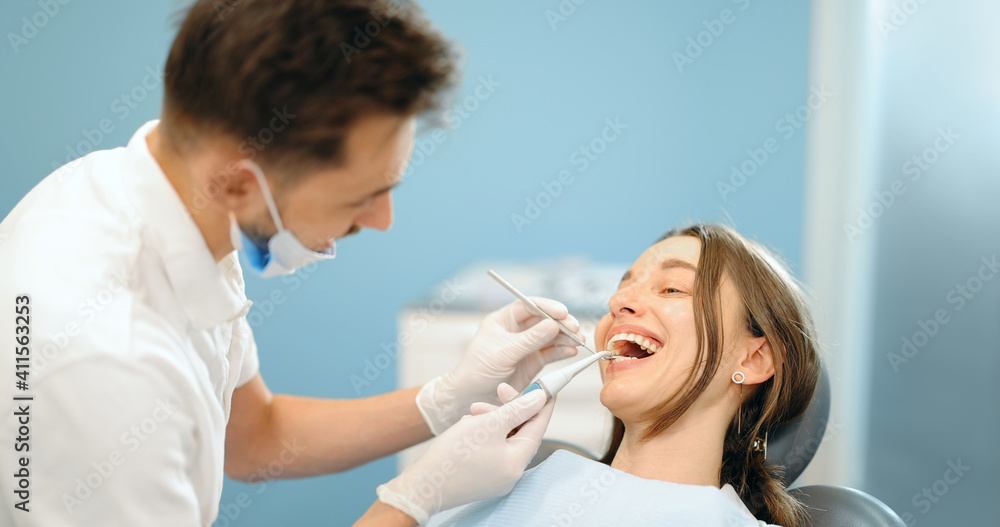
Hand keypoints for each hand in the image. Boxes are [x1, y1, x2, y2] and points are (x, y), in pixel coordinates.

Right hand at [377, 385, 555, 524]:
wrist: (422, 485)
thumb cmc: (452, 455)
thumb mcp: (488, 423)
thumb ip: (517, 409)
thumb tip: (540, 398)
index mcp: (518, 461)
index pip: (538, 426)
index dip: (542, 403)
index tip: (546, 385)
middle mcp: (511, 473)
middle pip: (520, 432)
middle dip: (509, 409)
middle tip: (499, 390)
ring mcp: (497, 477)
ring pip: (504, 438)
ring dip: (492, 420)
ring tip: (472, 413)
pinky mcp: (483, 477)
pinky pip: (492, 449)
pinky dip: (484, 434)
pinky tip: (468, 426)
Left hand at [416, 297, 581, 434]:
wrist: (470, 397)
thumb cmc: (477, 370)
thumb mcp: (503, 352)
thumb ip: (530, 339)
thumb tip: (553, 325)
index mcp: (503, 320)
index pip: (529, 306)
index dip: (547, 307)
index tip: (563, 312)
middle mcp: (516, 330)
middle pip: (544, 320)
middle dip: (561, 323)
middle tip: (575, 328)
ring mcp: (526, 346)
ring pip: (550, 336)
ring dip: (565, 338)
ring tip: (578, 341)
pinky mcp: (533, 362)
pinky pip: (551, 353)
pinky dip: (562, 351)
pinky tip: (571, 351)